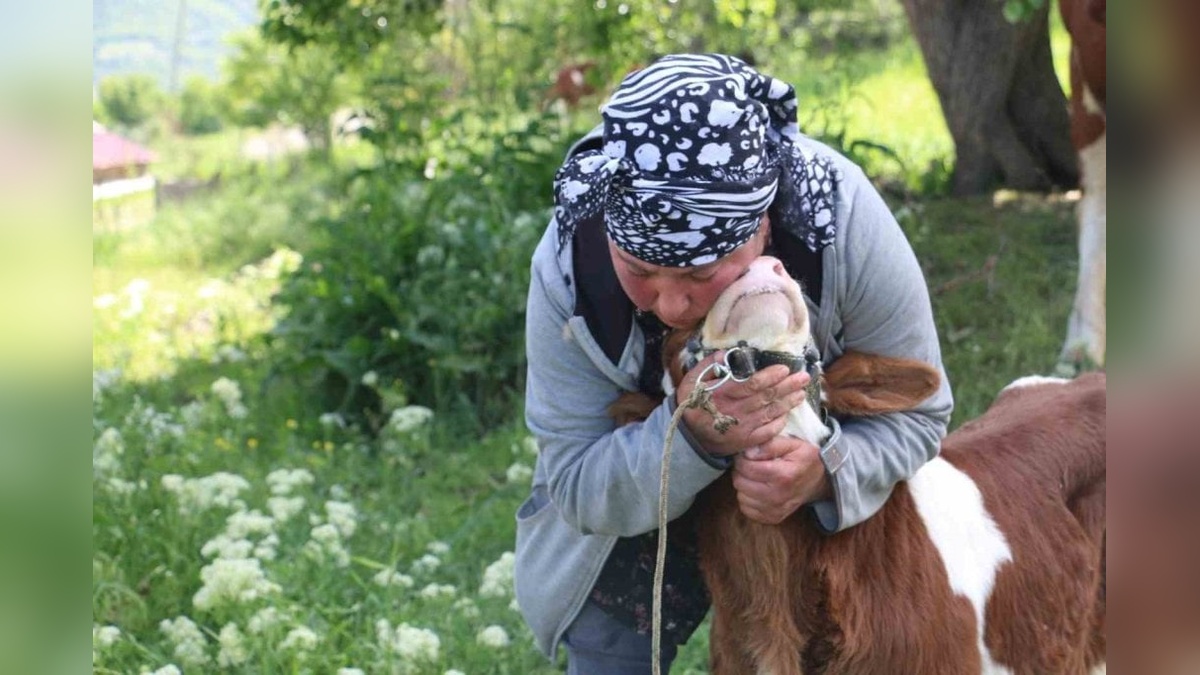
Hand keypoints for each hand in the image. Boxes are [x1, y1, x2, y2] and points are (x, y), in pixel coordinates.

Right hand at [675, 350, 809, 456]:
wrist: (689, 438)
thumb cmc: (693, 404)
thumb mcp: (692, 381)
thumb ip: (708, 365)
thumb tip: (726, 354)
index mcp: (723, 394)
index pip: (751, 384)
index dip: (770, 377)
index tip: (784, 369)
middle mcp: (735, 411)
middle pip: (766, 397)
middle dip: (787, 386)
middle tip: (803, 377)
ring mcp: (743, 428)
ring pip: (770, 413)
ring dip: (788, 402)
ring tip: (802, 393)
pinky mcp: (746, 441)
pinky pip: (767, 432)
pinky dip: (779, 422)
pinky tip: (787, 413)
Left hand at [732, 434, 831, 524]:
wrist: (820, 480)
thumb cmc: (804, 459)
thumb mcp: (792, 444)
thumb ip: (769, 445)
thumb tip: (748, 453)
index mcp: (783, 475)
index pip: (746, 467)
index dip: (742, 458)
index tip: (748, 455)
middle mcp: (778, 496)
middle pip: (740, 482)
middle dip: (741, 471)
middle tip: (750, 465)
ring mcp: (776, 510)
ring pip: (741, 496)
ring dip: (744, 485)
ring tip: (756, 477)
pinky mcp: (772, 518)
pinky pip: (746, 509)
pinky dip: (748, 499)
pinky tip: (758, 490)